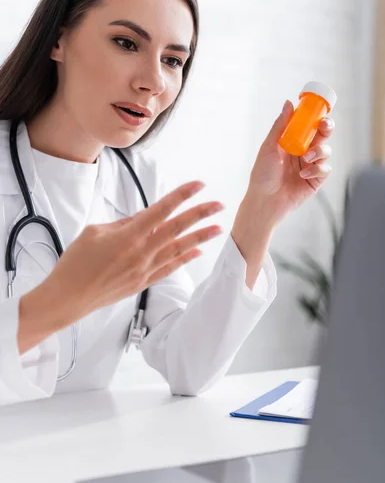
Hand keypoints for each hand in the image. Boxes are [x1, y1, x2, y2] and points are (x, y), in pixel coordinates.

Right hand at [42, 181, 223, 325]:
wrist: (69, 297)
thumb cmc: (76, 263)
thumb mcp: (95, 232)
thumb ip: (122, 223)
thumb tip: (142, 219)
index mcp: (128, 235)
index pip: (161, 209)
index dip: (181, 195)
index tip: (197, 185)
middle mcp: (141, 252)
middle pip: (177, 228)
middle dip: (199, 214)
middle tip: (218, 205)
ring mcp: (144, 269)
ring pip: (179, 249)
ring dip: (200, 237)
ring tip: (218, 228)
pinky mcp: (143, 283)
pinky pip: (169, 269)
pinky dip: (185, 259)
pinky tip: (197, 252)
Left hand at [247, 100, 334, 223]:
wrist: (265, 201)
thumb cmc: (262, 175)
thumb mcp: (269, 147)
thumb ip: (280, 126)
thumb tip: (289, 103)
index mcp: (291, 142)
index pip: (307, 125)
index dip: (315, 116)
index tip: (320, 109)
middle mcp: (302, 152)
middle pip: (321, 135)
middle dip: (326, 128)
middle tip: (324, 125)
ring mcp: (310, 166)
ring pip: (325, 151)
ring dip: (319, 151)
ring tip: (306, 159)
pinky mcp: (316, 180)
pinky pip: (325, 169)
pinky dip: (317, 169)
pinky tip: (304, 174)